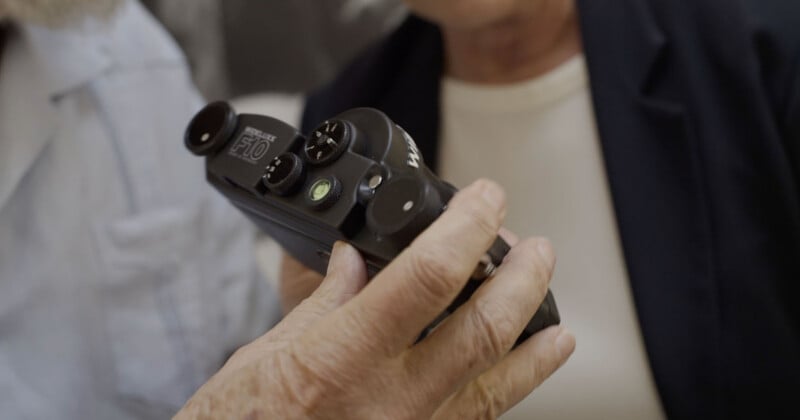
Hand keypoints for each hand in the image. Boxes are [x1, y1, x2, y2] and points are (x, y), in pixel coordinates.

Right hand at [175, 179, 575, 418]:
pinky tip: (528, 370)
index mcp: (343, 360)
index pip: (427, 278)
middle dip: (521, 280)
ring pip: (496, 383)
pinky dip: (511, 388)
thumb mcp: (263, 356)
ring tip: (557, 315)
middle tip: (536, 248)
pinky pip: (477, 418)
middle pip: (482, 330)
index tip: (484, 199)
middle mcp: (389, 401)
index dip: (466, 228)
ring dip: (533, 340)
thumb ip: (319, 306)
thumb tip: (354, 262)